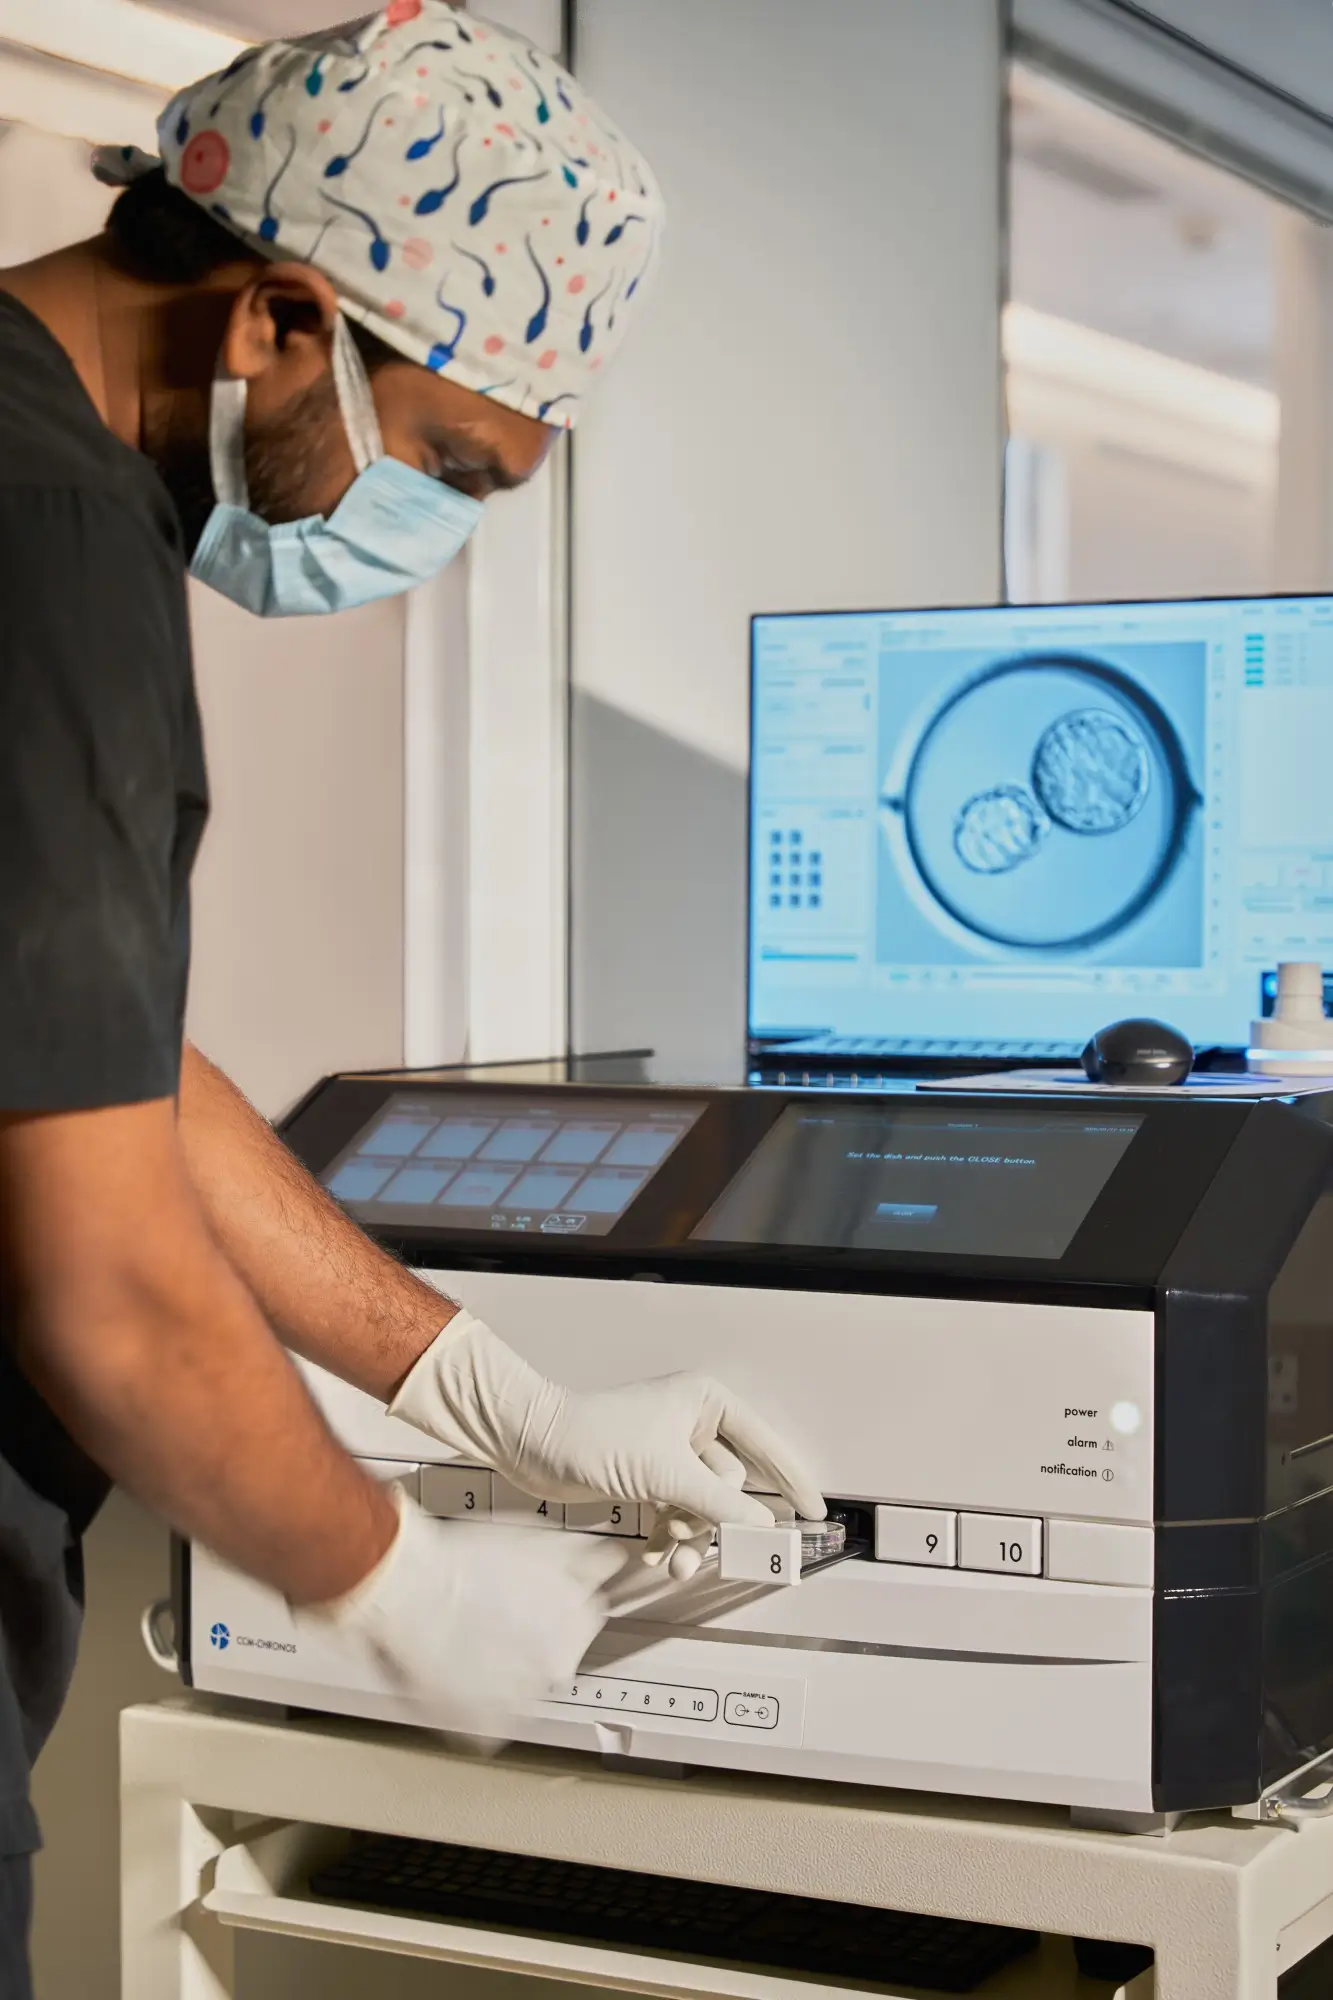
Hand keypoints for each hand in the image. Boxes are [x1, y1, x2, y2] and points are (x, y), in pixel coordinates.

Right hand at [295, 1490, 625, 1736]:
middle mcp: (558, 1665)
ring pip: (524, 1687)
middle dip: (534, 1637)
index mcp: (578, 1620)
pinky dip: (478, 1703)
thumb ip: (586, 1557)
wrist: (408, 1589)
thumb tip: (613, 1562)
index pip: (587, 1615)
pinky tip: (460, 1670)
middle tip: (497, 1614)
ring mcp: (522, 1700)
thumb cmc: (464, 1559)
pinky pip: (491, 1721)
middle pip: (558, 1652)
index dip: (556, 1601)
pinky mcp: (484, 1726)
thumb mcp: (540, 1539)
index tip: (533, 1597)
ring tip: (472, 1638)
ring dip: (506, 1669)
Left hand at [388, 1313, 824, 1576]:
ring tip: (676, 1561)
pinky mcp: (647, 1476)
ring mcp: (669, 1453)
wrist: (533, 1445)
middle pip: (731, 1486)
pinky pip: (677, 1513)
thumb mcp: (666, 1473)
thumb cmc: (592, 1436)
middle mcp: (692, 1425)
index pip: (765, 1445)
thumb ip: (719, 1502)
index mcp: (706, 1404)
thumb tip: (758, 1525)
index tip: (814, 1511)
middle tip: (723, 1552)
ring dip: (692, 1536)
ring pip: (703, 1505)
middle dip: (719, 1522)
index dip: (791, 1480)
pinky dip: (670, 1536)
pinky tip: (658, 1554)